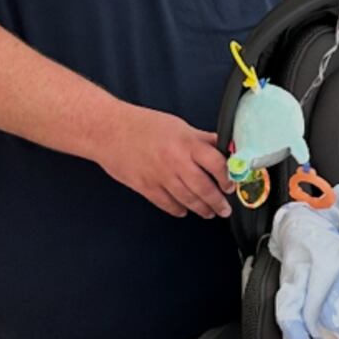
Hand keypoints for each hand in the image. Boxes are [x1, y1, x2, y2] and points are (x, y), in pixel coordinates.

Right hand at [96, 103, 232, 218]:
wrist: (108, 131)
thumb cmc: (141, 125)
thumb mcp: (178, 126)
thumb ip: (202, 139)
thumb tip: (224, 146)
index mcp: (186, 143)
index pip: (216, 164)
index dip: (228, 177)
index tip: (231, 185)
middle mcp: (175, 161)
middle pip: (204, 188)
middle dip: (218, 202)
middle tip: (225, 208)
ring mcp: (160, 177)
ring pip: (188, 200)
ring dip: (202, 209)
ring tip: (210, 212)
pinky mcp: (146, 187)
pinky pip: (168, 204)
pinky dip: (178, 209)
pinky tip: (184, 210)